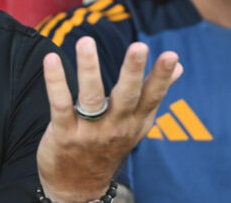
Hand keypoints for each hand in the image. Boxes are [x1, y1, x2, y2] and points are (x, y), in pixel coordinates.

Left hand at [37, 37, 181, 202]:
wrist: (78, 190)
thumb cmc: (107, 146)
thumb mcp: (136, 125)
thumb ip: (154, 95)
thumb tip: (179, 68)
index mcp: (134, 122)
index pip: (152, 97)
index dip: (162, 78)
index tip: (172, 56)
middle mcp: (115, 127)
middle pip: (127, 96)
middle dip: (133, 71)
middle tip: (139, 47)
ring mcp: (90, 132)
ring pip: (91, 97)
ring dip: (89, 68)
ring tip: (86, 42)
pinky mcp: (64, 134)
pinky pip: (60, 105)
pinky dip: (55, 82)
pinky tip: (51, 60)